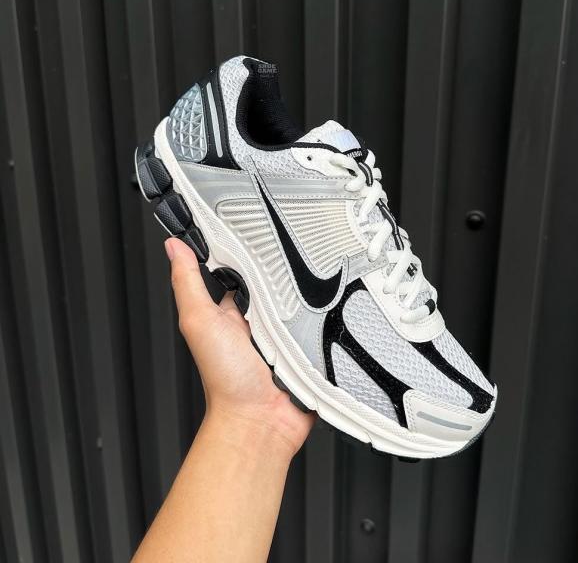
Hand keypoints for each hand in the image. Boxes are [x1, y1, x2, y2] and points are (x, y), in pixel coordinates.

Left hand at [165, 237, 314, 456]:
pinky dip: (329, 318)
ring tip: (316, 285)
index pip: (245, 269)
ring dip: (312, 295)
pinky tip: (333, 308)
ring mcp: (288, 334)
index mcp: (233, 310)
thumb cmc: (225, 380)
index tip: (260, 224)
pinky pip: (325, 324)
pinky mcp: (311, 346)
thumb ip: (187, 283)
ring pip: (305, 301)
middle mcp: (261, 320)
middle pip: (279, 282)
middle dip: (289, 271)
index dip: (251, 249)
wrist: (260, 422)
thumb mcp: (200, 321)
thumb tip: (174, 246)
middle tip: (297, 256)